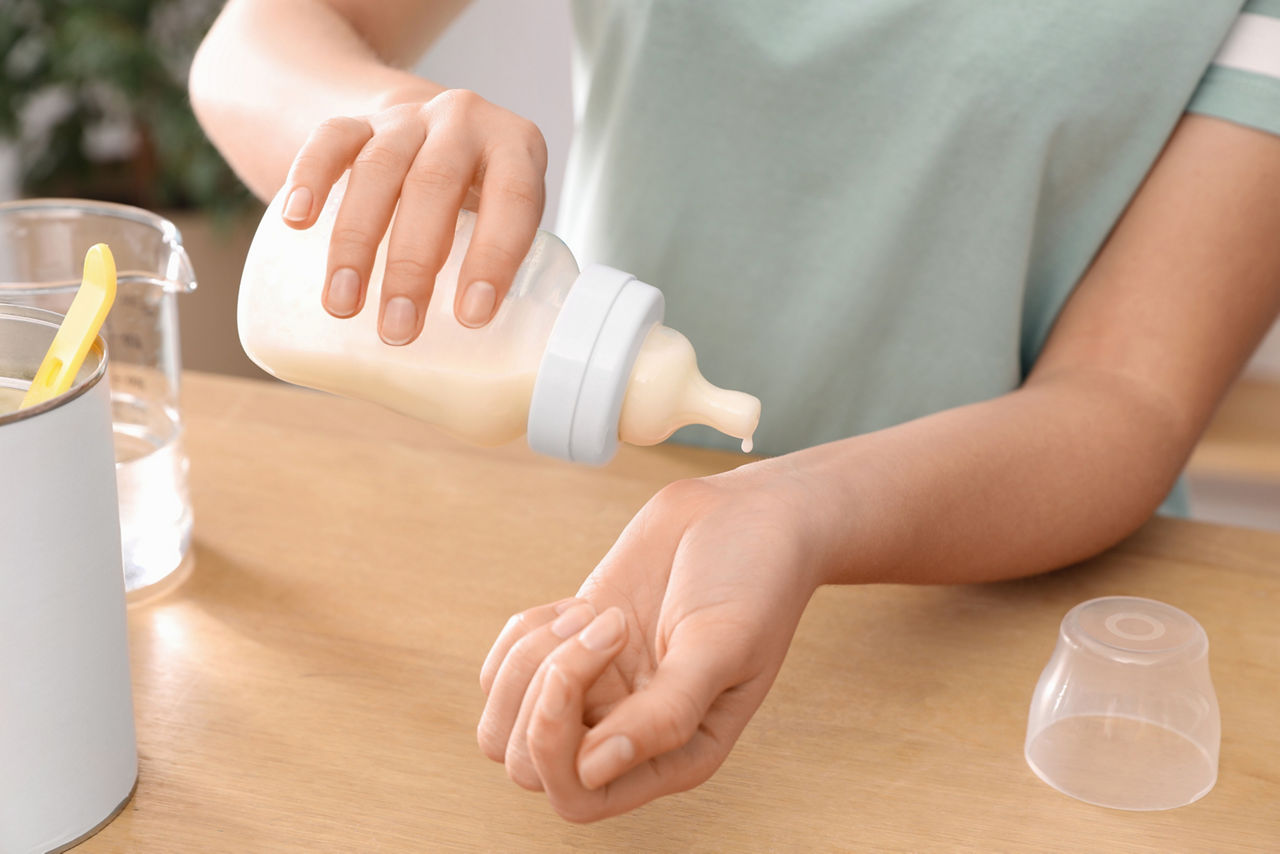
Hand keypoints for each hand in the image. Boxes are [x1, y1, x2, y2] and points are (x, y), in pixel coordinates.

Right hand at [279, 89, 547, 341]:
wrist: (431, 129)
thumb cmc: (480, 198)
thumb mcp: (507, 221)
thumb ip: (504, 277)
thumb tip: (487, 380)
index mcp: (517, 149)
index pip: (513, 201)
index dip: (495, 257)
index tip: (472, 316)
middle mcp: (464, 121)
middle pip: (435, 187)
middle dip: (412, 265)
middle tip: (398, 330)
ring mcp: (406, 118)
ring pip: (377, 170)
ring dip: (356, 242)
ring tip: (342, 306)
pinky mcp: (354, 117)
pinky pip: (328, 138)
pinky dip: (309, 179)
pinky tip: (296, 223)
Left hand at [477, 463, 821, 820]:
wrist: (748, 515)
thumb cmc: (754, 580)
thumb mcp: (721, 645)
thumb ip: (666, 714)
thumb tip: (593, 770)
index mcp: (675, 755)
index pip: (578, 796)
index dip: (553, 749)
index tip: (570, 674)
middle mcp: (628, 734)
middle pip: (528, 762)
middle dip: (543, 692)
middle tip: (607, 627)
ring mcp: (595, 692)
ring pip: (506, 716)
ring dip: (533, 658)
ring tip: (597, 614)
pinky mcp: (570, 649)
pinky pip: (505, 668)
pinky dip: (525, 632)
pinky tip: (579, 606)